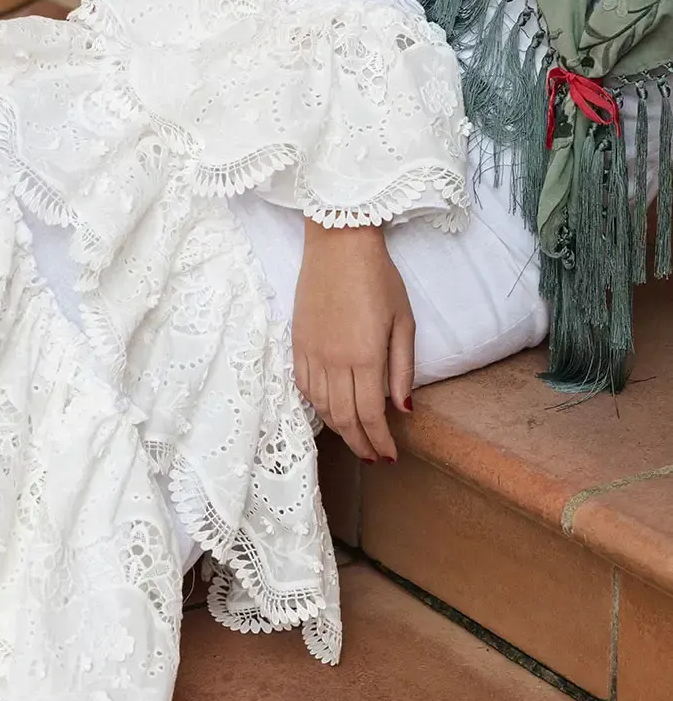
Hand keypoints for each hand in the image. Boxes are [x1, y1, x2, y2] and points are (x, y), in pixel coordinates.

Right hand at [291, 221, 414, 461]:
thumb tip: (403, 408)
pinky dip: (317, 406)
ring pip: (322, 407)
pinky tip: (329, 411)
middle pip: (344, 417)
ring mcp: (311, 354)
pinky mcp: (297, 344)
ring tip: (355, 438)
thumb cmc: (378, 277)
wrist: (338, 244)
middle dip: (360, 443)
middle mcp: (334, 361)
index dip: (380, 440)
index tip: (390, 455)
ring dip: (339, 429)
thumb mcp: (403, 320)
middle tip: (373, 457)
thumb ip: (403, 368)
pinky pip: (303, 386)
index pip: (370, 414)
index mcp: (365, 356)